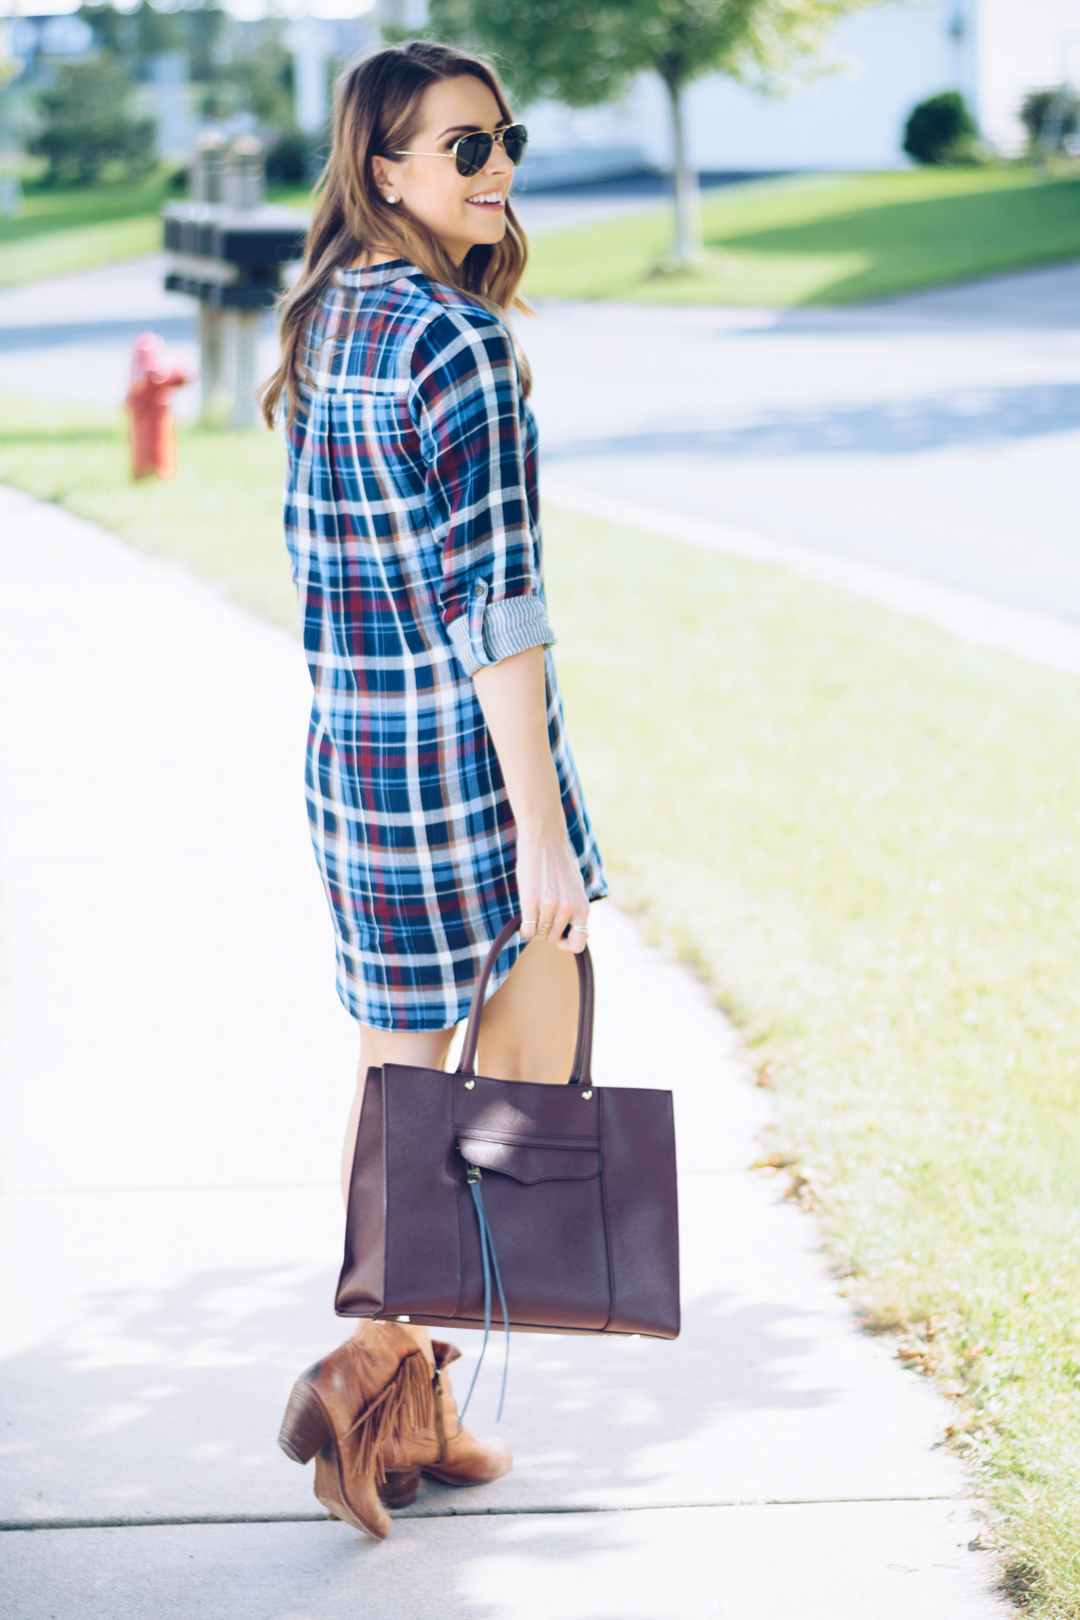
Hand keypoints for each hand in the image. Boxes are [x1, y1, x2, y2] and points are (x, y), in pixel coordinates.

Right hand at [516, 825, 589, 953]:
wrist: (545, 838)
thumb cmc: (559, 863)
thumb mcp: (576, 888)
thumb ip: (575, 909)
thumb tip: (572, 932)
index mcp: (583, 906)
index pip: (579, 943)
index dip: (567, 944)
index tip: (560, 937)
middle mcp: (568, 907)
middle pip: (553, 939)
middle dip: (546, 933)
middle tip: (541, 919)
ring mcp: (549, 904)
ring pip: (539, 934)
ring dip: (534, 928)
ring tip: (534, 913)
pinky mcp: (530, 899)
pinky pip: (527, 929)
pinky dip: (524, 928)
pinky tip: (524, 918)